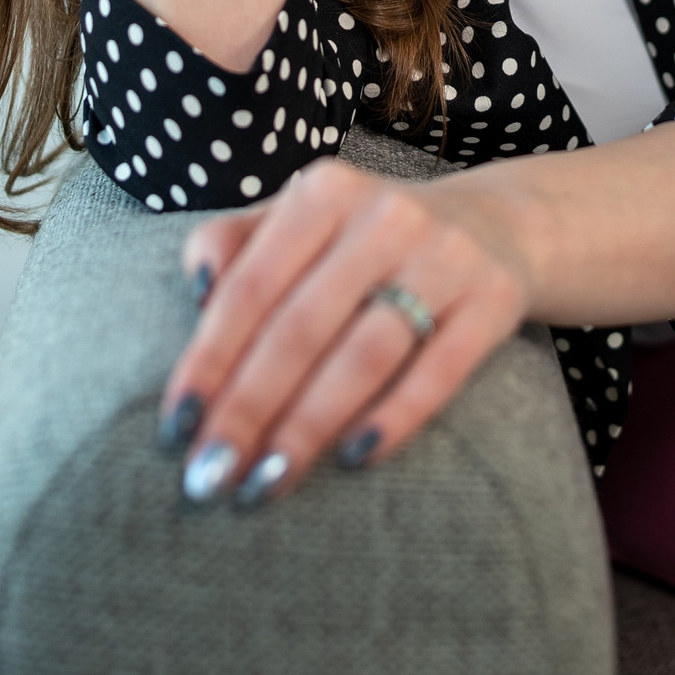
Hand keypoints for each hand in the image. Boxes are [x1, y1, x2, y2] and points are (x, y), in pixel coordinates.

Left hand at [158, 159, 532, 505]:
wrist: (499, 224)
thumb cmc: (370, 236)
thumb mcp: (304, 219)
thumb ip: (236, 242)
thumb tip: (196, 288)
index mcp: (325, 191)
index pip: (251, 284)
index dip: (208, 360)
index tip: (175, 428)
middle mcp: (386, 214)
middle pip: (302, 326)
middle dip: (248, 408)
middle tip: (210, 477)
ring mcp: (446, 255)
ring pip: (365, 353)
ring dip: (308, 426)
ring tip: (265, 483)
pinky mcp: (494, 298)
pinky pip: (440, 369)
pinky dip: (395, 416)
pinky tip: (354, 459)